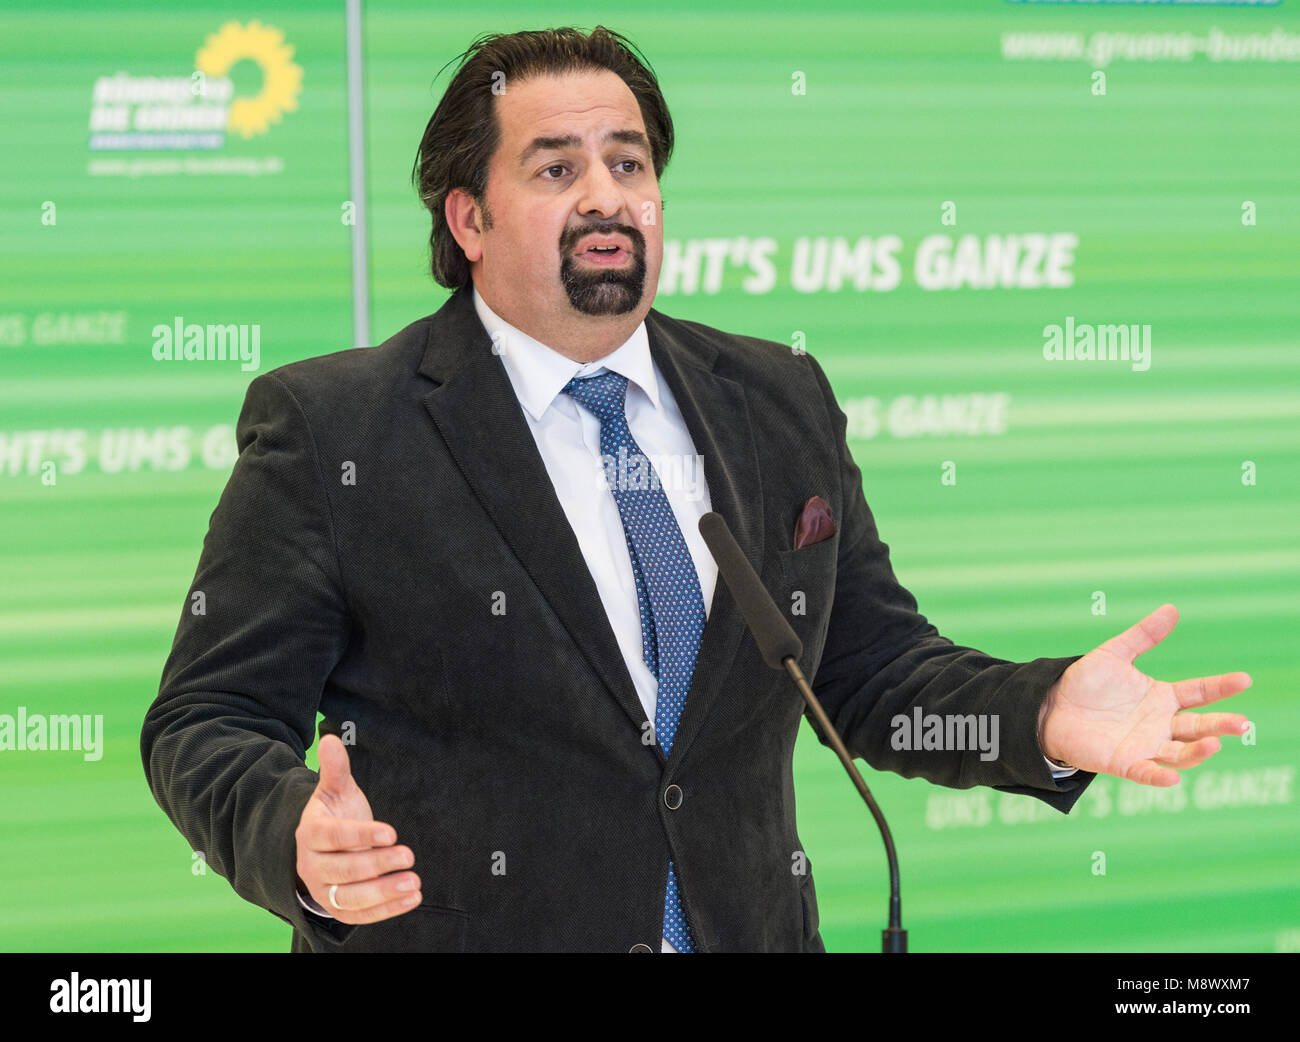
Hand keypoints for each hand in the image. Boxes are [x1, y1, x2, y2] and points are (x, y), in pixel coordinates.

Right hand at [294, 734, 421, 922]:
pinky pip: (360, 915)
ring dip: (384, 892)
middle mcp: (313, 866)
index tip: (391, 832)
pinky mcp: (338, 910)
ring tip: (415, 882)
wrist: (319, 851)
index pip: (334, 836)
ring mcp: (324, 890)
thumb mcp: (334, 792)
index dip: (362, 835)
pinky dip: (387, 910)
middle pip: (344, 870)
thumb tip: (330, 738)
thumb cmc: (334, 816)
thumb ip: (335, 769)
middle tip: (409, 856)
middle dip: (378, 865)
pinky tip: (413, 898)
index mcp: (311, 833)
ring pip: (351, 897)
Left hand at [1038, 604, 1251, 786]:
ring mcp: (1144, 745)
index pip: (1199, 692)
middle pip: (1198, 726)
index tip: (1244, 679)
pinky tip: (1173, 778)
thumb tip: (1172, 609)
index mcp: (1162, 697)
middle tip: (1242, 723)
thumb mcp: (1114, 654)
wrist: (1049, 707)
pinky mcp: (1123, 763)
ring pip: (1180, 753)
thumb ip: (1143, 635)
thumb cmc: (1085, 683)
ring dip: (1198, 751)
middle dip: (1221, 725)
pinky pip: (1146, 773)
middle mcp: (1160, 724)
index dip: (1221, 686)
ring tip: (1214, 743)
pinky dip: (1160, 777)